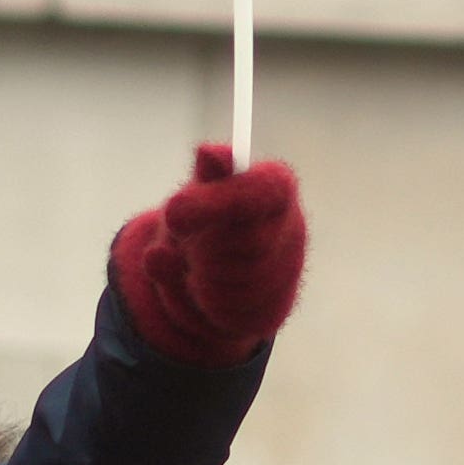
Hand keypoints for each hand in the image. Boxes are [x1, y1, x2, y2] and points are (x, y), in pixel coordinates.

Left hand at [109, 142, 305, 366]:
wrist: (210, 270)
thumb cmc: (207, 213)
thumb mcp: (201, 188)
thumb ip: (207, 175)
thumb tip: (210, 153)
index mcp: (277, 188)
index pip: (264, 191)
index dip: (219, 201)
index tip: (172, 212)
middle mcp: (291, 230)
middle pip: (248, 241)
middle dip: (203, 241)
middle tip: (176, 230)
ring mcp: (286, 274)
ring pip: (236, 280)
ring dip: (200, 270)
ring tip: (194, 257)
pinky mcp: (270, 311)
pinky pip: (228, 310)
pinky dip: (200, 297)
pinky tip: (199, 284)